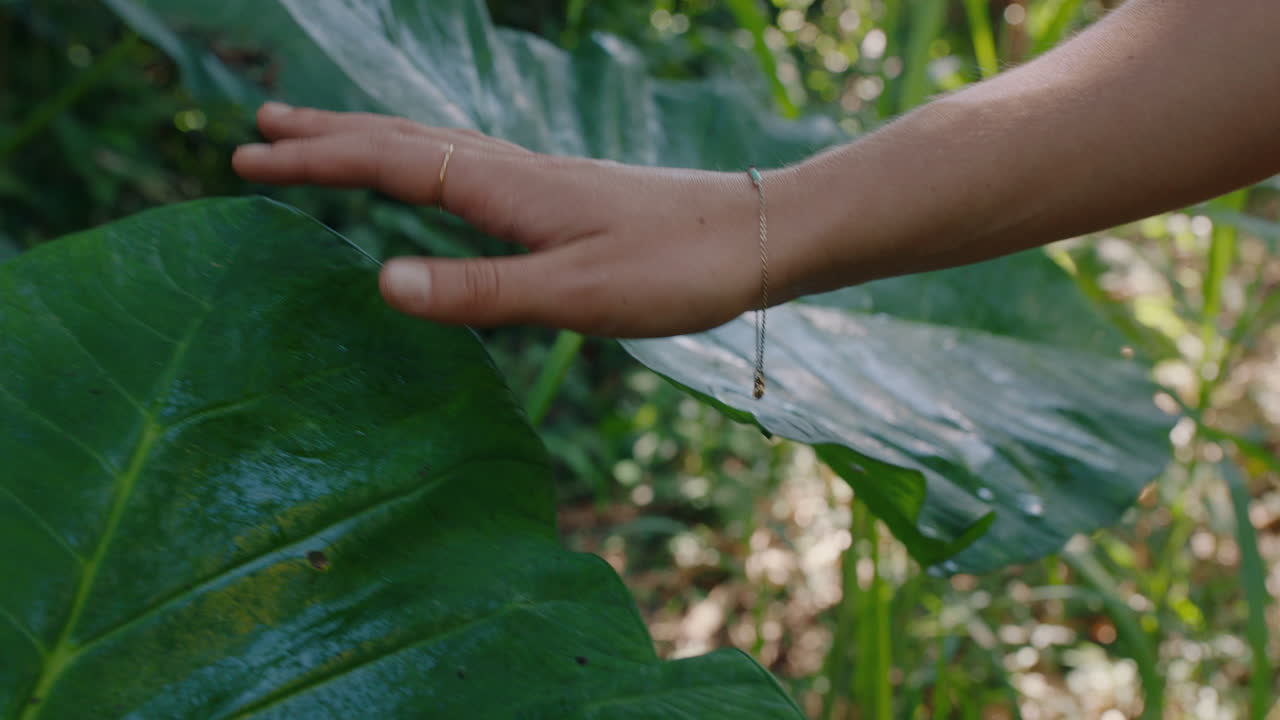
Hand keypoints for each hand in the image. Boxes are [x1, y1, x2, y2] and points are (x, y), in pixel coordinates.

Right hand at [232, 103, 808, 336]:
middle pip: (403, 141)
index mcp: (507, 189)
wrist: (758, 235)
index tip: (246, 159)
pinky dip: (421, 160)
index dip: (316, 162)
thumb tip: (379, 285)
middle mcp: (515, 171)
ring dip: (369, 140)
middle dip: (326, 136)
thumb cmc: (675, 269)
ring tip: (323, 139)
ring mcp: (539, 180)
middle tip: (259, 129)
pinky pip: (468, 165)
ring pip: (435, 147)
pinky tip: (432, 176)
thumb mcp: (575, 295)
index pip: (388, 166)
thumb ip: (479, 292)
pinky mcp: (562, 197)